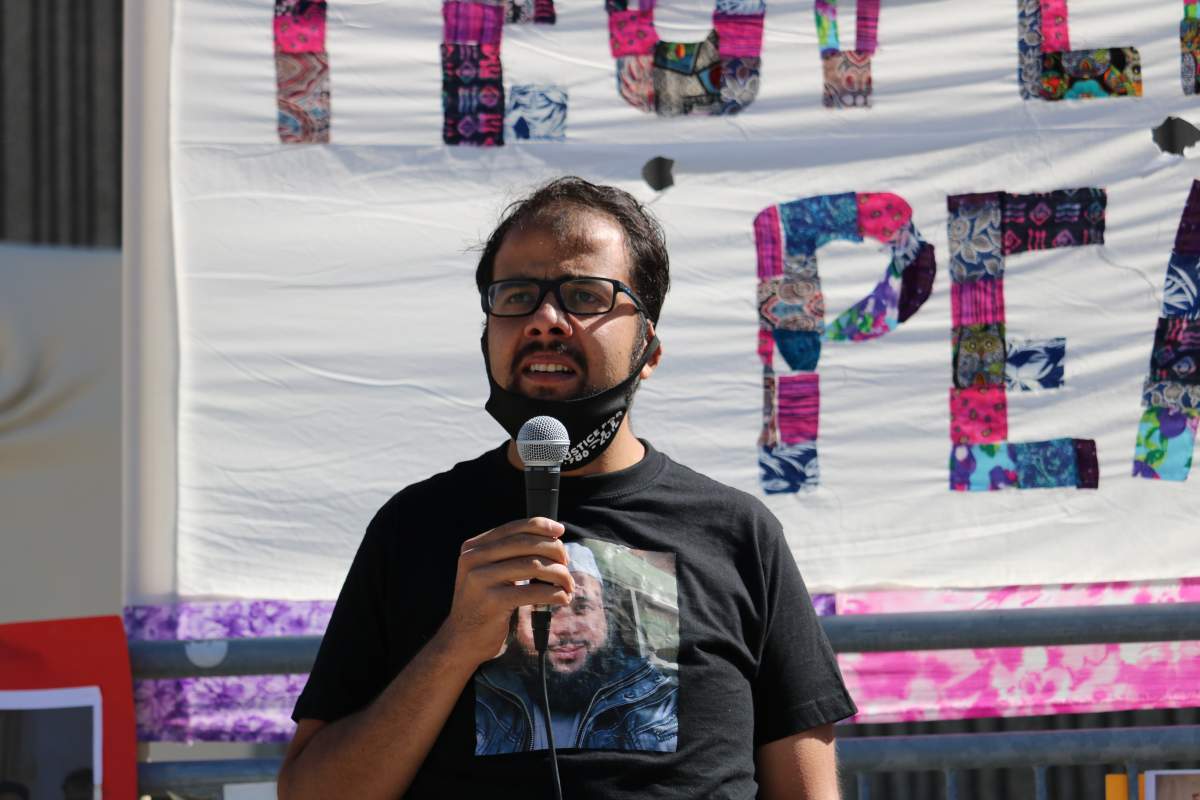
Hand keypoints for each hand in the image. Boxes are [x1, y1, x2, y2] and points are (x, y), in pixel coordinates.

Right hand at [438, 517, 574, 666]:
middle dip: (554, 551)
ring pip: (533, 565)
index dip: (540, 525)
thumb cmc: (484, 604)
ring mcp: (481, 579)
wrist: (461, 640)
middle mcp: (473, 559)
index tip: (560, 531)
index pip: (513, 528)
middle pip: (526, 544)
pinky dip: (554, 593)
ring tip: (568, 585)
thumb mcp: (488, 572)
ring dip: (559, 574)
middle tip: (566, 564)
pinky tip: (562, 598)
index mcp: (473, 548)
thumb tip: (551, 539)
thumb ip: (509, 555)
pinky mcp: (492, 601)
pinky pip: (533, 591)